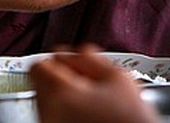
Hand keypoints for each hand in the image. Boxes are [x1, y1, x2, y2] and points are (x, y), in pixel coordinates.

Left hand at [31, 46, 159, 122]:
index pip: (39, 65)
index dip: (60, 61)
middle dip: (63, 78)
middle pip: (42, 84)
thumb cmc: (130, 122)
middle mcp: (49, 114)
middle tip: (89, 83)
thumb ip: (90, 57)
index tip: (74, 64)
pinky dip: (69, 113)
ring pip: (48, 102)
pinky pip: (55, 118)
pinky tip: (90, 116)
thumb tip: (75, 52)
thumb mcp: (119, 79)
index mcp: (61, 93)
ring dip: (66, 96)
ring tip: (94, 102)